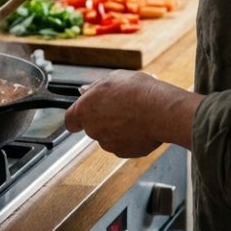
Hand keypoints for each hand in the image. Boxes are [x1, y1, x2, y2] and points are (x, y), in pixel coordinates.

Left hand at [64, 70, 202, 156]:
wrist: (160, 111)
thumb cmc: (138, 92)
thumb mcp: (114, 78)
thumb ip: (95, 88)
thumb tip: (84, 91)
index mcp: (86, 109)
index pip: (70, 120)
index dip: (76, 118)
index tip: (81, 117)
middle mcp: (93, 129)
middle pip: (91, 127)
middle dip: (103, 120)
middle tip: (120, 108)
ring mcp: (107, 143)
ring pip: (108, 136)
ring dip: (117, 128)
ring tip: (134, 115)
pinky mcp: (123, 153)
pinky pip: (122, 145)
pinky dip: (129, 138)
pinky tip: (140, 126)